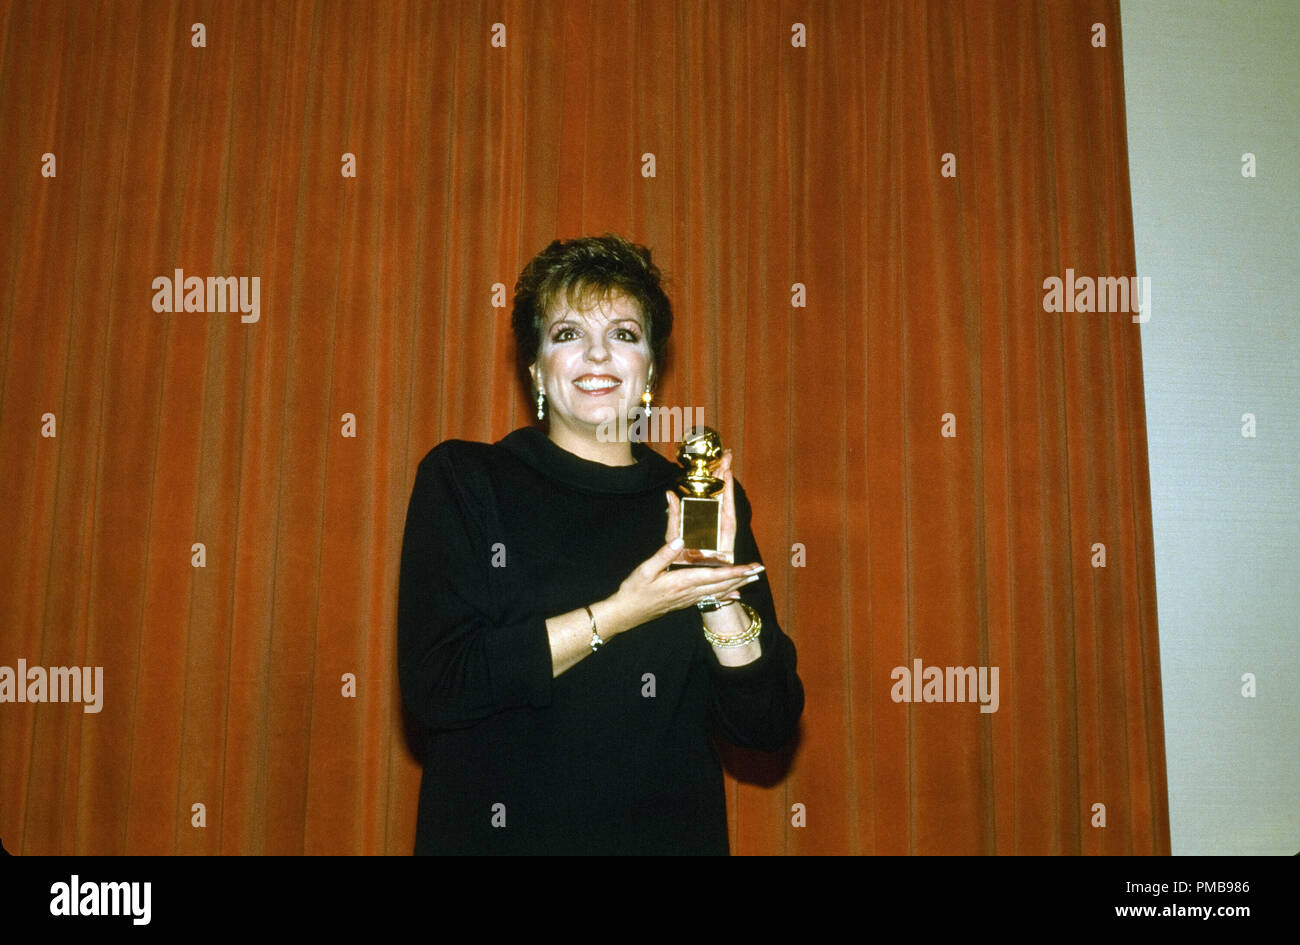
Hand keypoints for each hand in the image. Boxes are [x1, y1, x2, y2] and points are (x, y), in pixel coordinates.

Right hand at [602, 537, 762, 634]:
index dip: (734, 571)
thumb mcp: (645, 570)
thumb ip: (664, 555)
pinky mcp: (685, 602)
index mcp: (681, 582)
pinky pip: (710, 598)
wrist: (627, 614)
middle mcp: (689, 592)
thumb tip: (680, 540)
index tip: (749, 567)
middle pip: (721, 584)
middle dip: (742, 577)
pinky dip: (725, 595)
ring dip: (737, 584)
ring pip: (718, 592)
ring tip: (752, 578)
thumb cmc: (634, 591)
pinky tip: (734, 595)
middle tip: (760, 570)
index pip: (714, 576)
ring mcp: (688, 599)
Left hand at [665, 448, 736, 559]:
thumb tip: (669, 493)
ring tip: (727, 462)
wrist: (688, 579)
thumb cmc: (681, 559)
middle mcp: (713, 519)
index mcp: (701, 517)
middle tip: (726, 452)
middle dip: (723, 471)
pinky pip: (728, 513)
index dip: (711, 476)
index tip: (714, 458)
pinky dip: (728, 497)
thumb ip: (674, 515)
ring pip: (725, 499)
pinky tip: (727, 481)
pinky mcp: (727, 535)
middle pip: (719, 491)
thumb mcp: (673, 534)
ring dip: (727, 480)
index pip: (708, 492)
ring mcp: (721, 526)